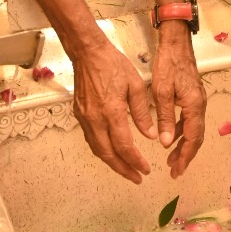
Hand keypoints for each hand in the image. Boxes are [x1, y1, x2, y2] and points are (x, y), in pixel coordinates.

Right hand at [72, 38, 160, 183]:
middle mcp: (95, 119)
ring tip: (126, 170)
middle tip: (137, 178)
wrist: (88, 53)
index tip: (146, 169)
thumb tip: (150, 136)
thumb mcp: (135, 86)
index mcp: (112, 112)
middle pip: (108, 154)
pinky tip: (113, 152)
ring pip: (98, 149)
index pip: (124, 146)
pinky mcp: (80, 114)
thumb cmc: (113, 65)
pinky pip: (91, 139)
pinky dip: (103, 150)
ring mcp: (85, 118)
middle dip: (123, 169)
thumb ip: (142, 113)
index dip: (135, 161)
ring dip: (112, 162)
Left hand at [151, 22, 206, 177]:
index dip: (185, 156)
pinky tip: (169, 135)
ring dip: (183, 144)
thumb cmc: (168, 64)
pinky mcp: (193, 96)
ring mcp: (198, 100)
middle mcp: (200, 105)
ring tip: (171, 158)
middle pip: (197, 137)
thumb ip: (164, 118)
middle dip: (186, 154)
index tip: (177, 170)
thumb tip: (164, 142)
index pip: (192, 138)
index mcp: (194, 106)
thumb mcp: (162, 92)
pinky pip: (190, 119)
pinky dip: (181, 131)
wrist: (177, 43)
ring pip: (193, 129)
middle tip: (175, 170)